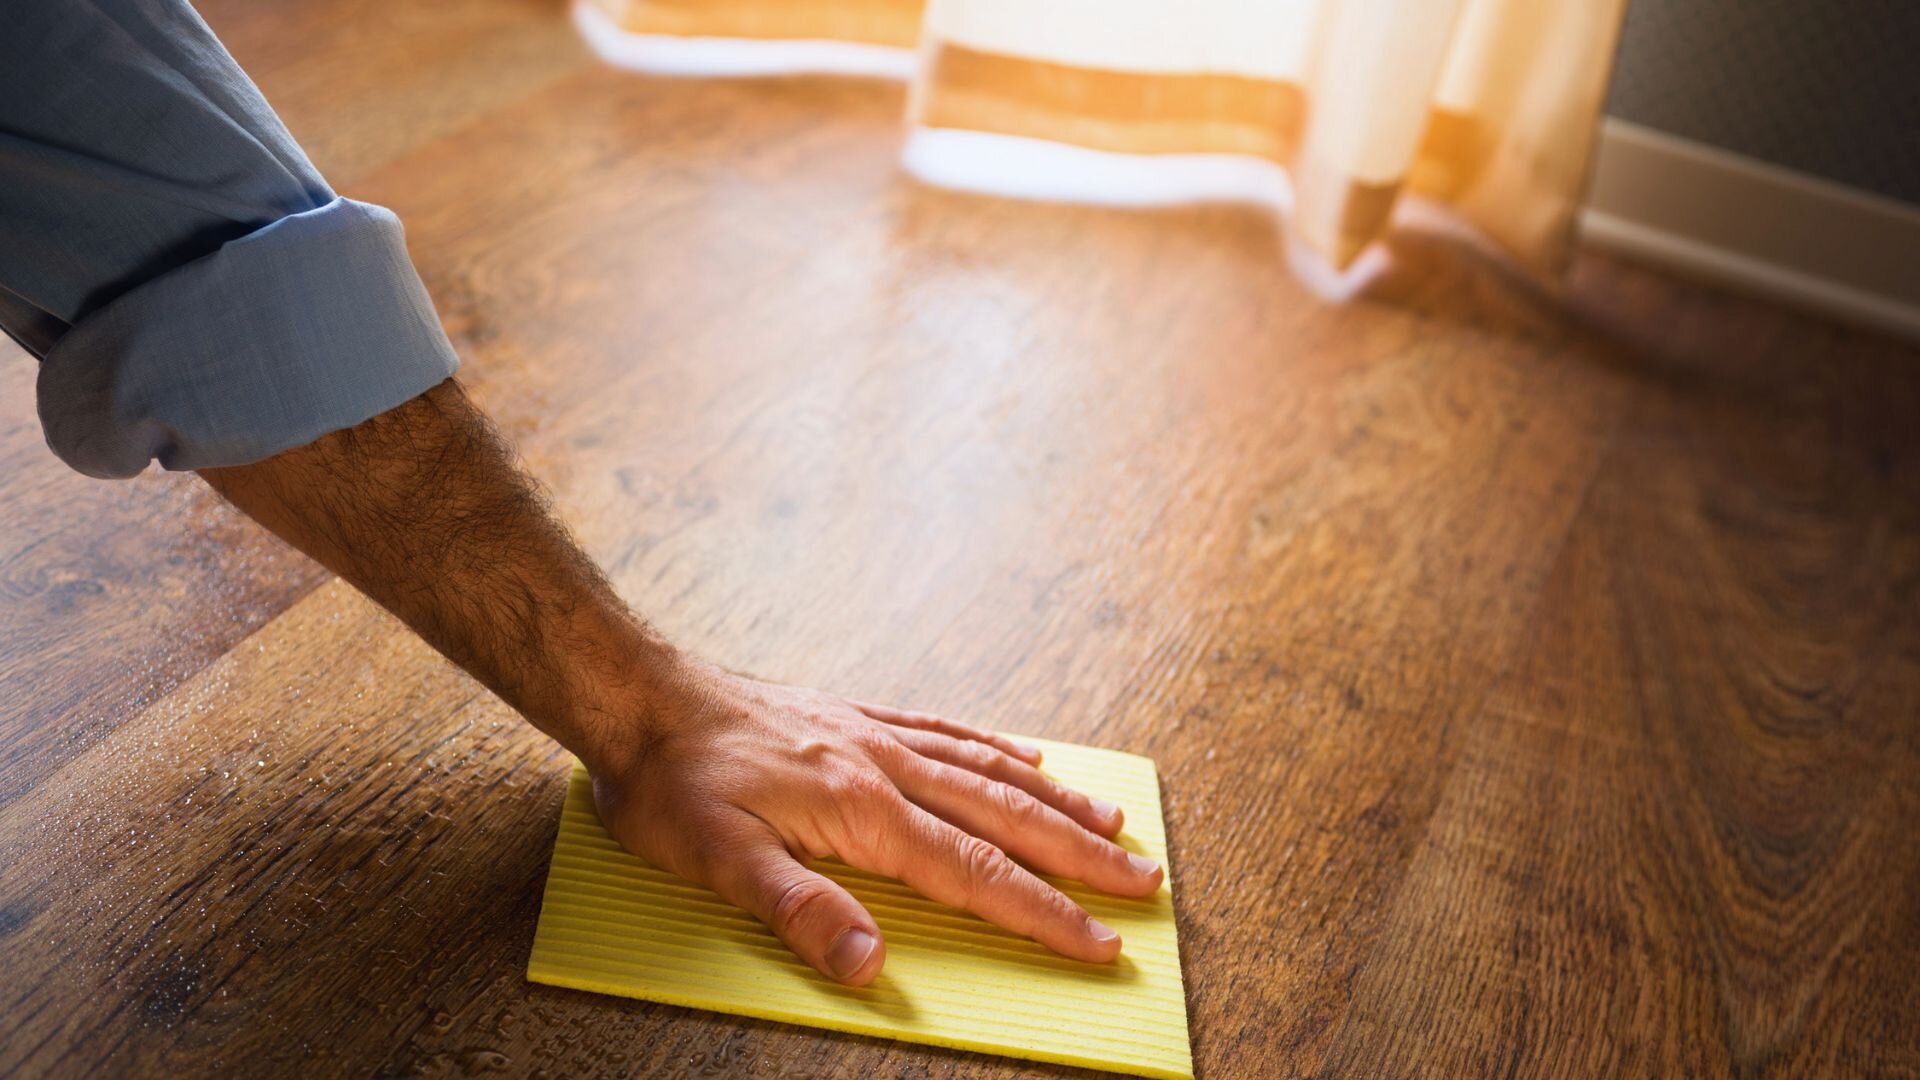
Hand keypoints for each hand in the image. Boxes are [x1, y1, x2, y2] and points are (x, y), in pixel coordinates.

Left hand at [581, 658, 1164, 985]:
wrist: (641, 697)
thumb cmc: (673, 783)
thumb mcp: (717, 859)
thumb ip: (799, 910)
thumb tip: (872, 965)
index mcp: (863, 809)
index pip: (974, 873)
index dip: (1042, 912)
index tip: (1100, 942)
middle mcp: (885, 766)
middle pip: (1004, 816)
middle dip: (1078, 855)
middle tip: (1143, 881)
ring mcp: (875, 735)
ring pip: (987, 769)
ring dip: (1055, 801)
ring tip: (1113, 822)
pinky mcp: (856, 716)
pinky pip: (947, 729)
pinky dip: (997, 748)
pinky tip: (1026, 756)